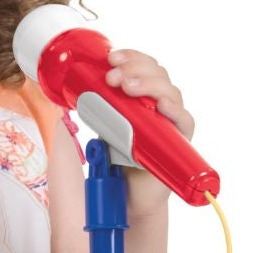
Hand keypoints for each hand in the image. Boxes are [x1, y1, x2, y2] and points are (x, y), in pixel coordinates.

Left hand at [104, 48, 194, 215]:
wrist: (129, 194)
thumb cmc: (119, 159)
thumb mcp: (102, 128)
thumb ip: (94, 111)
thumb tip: (69, 95)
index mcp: (143, 95)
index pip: (143, 65)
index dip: (130, 57)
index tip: (110, 59)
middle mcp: (160, 104)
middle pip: (157, 73)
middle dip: (134, 68)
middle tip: (112, 77)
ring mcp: (171, 121)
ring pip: (170, 91)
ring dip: (149, 84)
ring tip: (127, 87)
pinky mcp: (180, 140)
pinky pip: (184, 120)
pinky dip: (174, 110)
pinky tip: (161, 106)